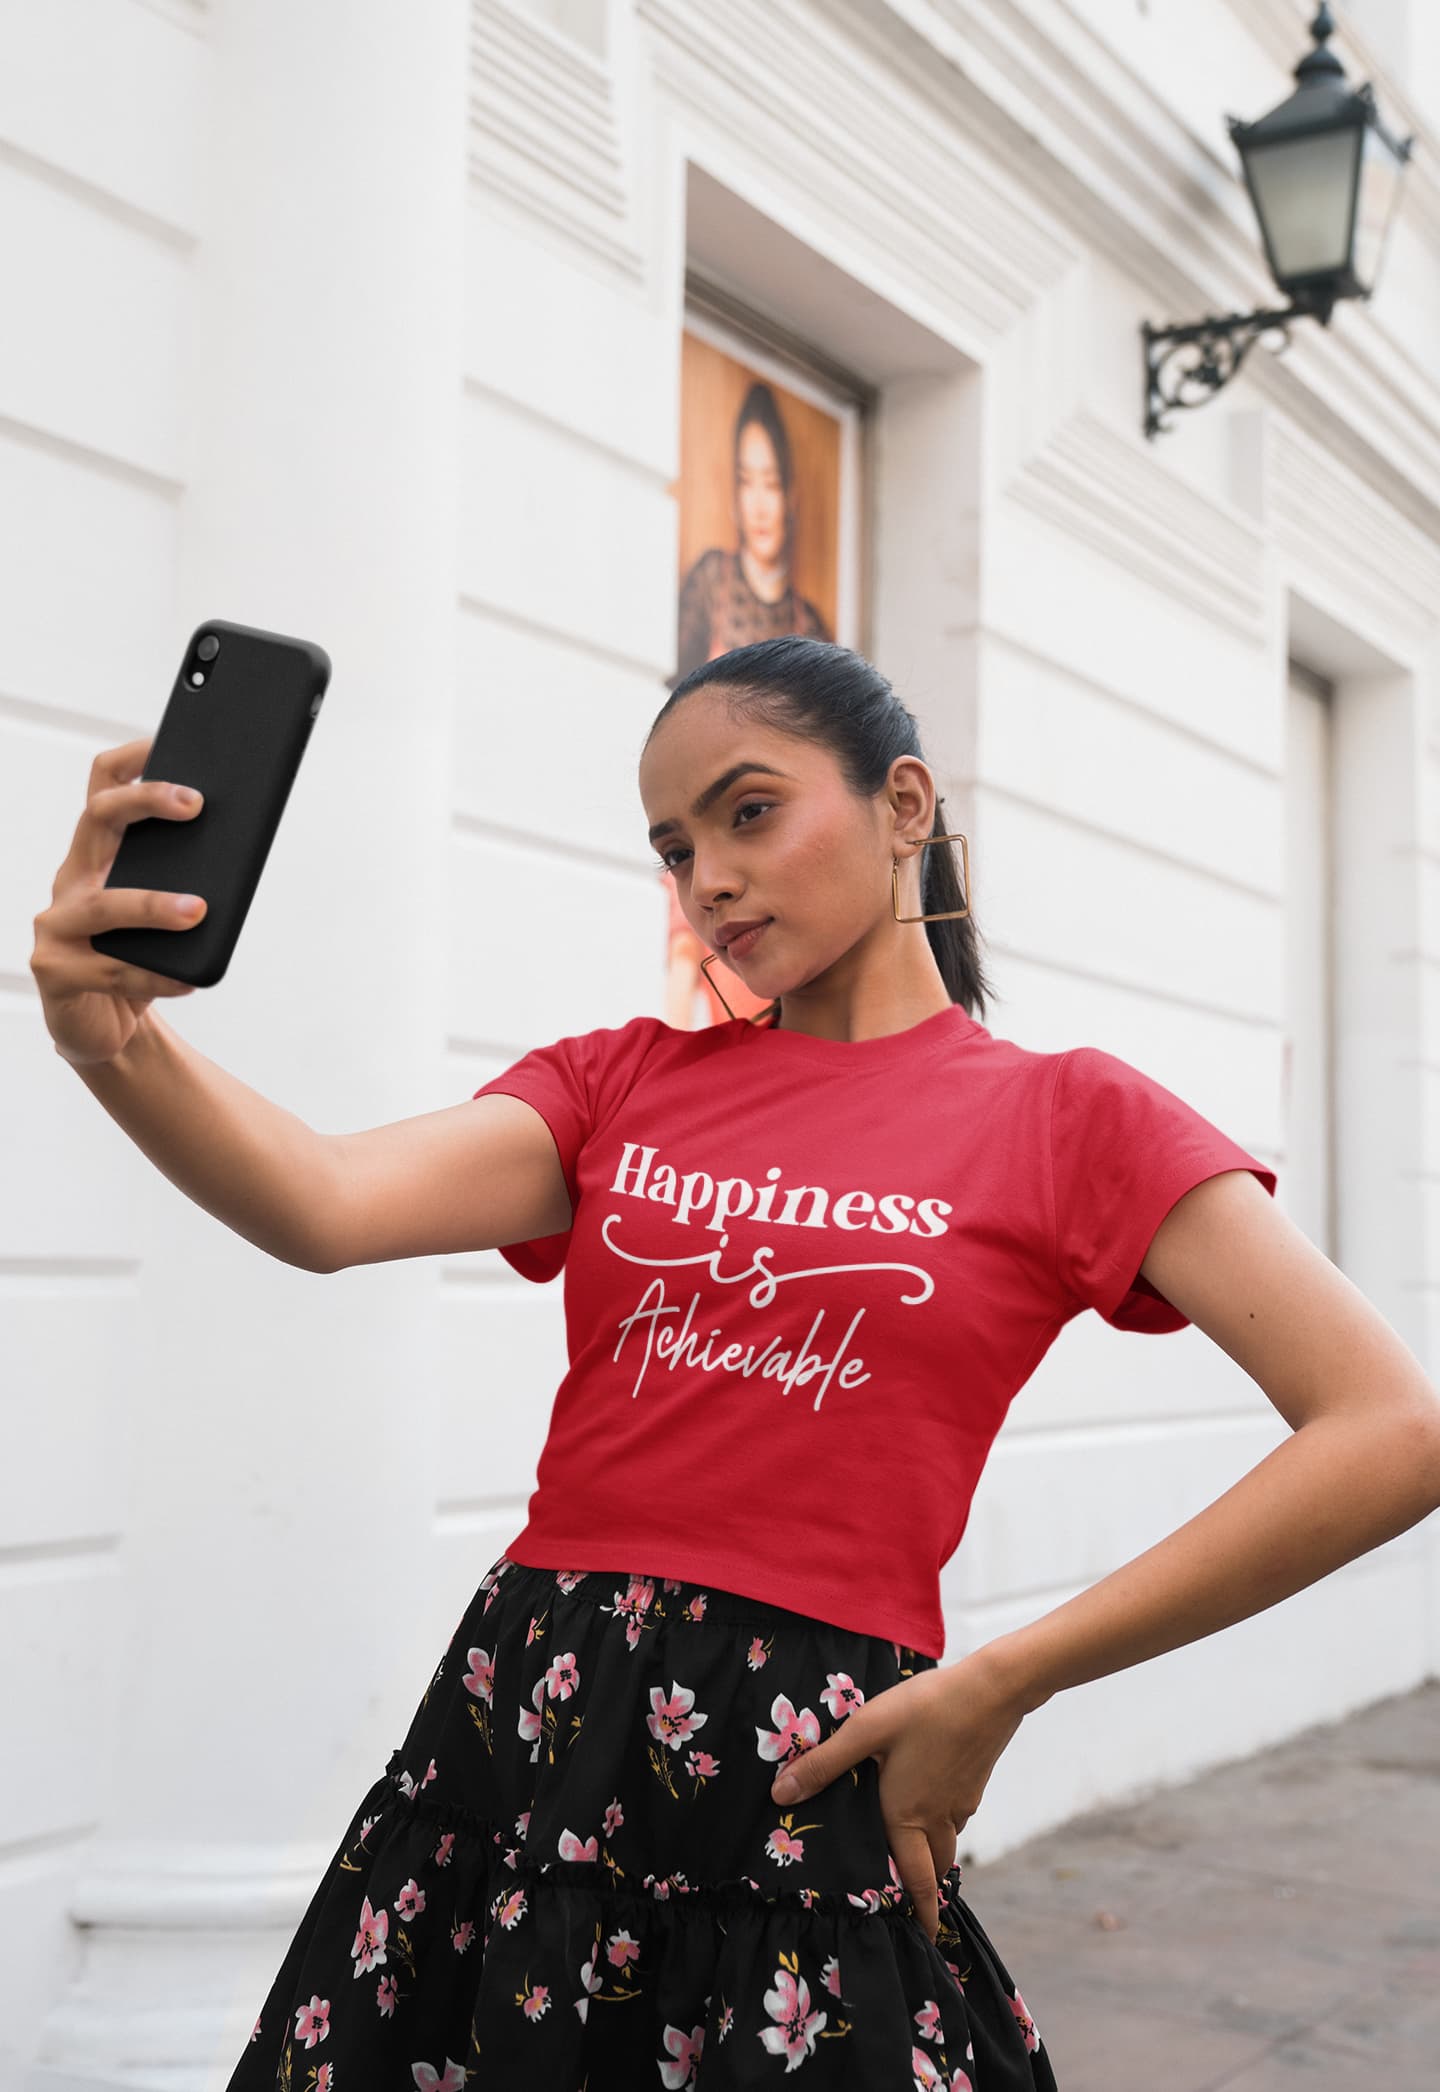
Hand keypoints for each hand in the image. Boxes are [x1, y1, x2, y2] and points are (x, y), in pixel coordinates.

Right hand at [31, 736, 206, 1066]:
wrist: (103, 1026)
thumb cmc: (139, 959)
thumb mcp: (164, 912)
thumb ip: (186, 880)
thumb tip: (237, 851)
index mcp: (97, 856)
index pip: (102, 787)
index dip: (132, 759)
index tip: (168, 739)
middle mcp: (72, 880)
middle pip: (99, 820)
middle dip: (147, 803)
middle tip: (197, 805)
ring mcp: (57, 926)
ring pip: (103, 904)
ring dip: (152, 904)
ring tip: (197, 909)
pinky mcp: (57, 972)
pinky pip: (109, 971)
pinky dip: (152, 976)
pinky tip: (186, 979)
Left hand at [768, 1652, 1028, 1944]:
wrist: (990, 1691)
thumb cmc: (923, 1708)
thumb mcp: (866, 1730)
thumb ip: (825, 1763)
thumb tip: (779, 1795)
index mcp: (907, 1815)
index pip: (915, 1882)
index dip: (919, 1914)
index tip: (922, 1939)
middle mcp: (937, 1818)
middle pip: (933, 1869)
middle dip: (923, 1889)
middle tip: (910, 1901)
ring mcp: (961, 1802)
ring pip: (945, 1842)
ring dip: (931, 1856)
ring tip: (913, 1853)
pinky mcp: (974, 1784)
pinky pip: (954, 1818)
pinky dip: (941, 1825)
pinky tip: (928, 1802)